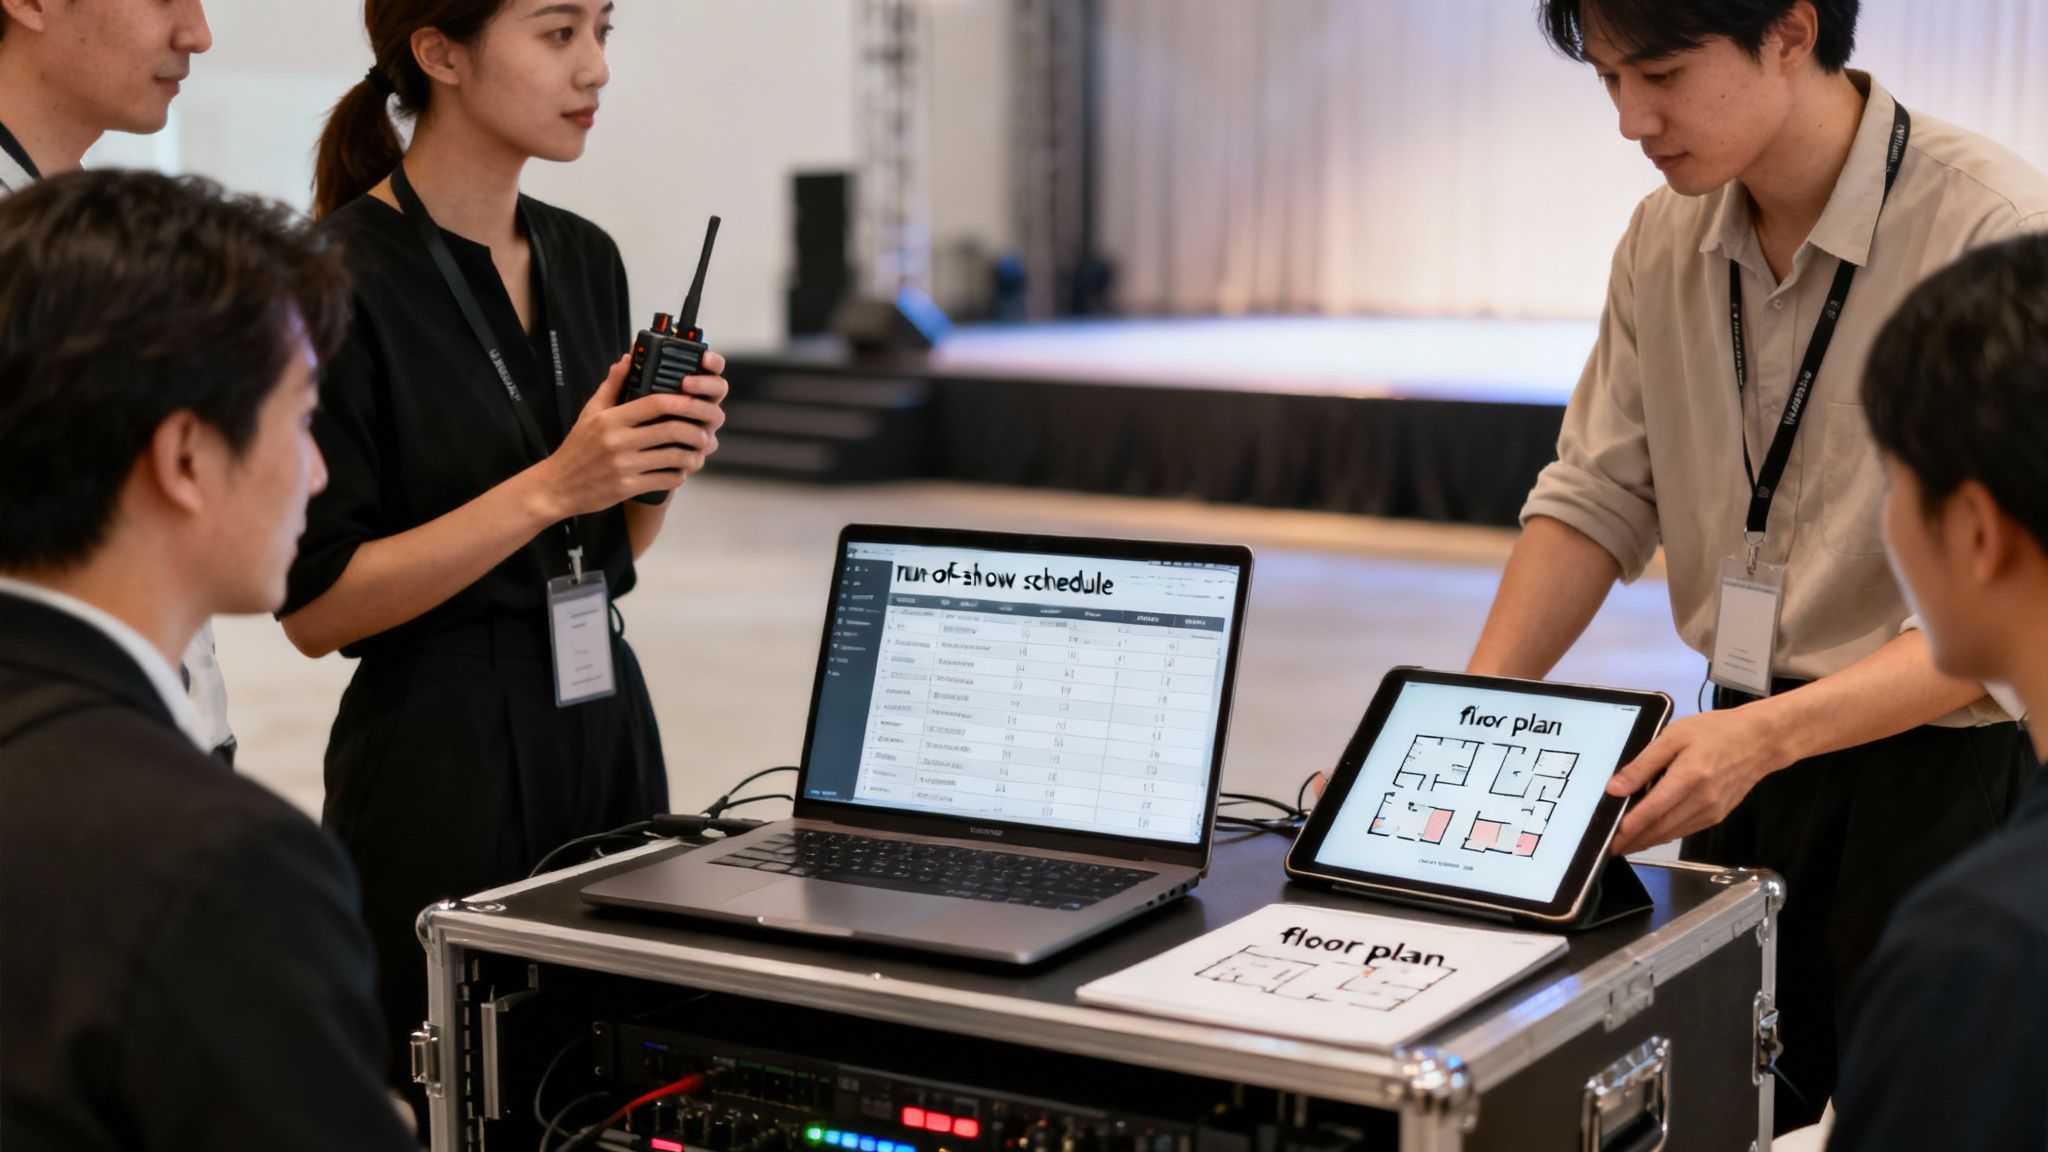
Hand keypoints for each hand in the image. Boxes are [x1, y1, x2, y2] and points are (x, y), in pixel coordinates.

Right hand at [537, 353, 726, 516]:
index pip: (656, 403)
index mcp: (611, 419)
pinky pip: (665, 480)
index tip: (697, 402)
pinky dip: (679, 475)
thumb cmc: (577, 448)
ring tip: (698, 451)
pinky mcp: (627, 488)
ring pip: (673, 457)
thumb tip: (627, 359)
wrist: (558, 486)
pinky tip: (681, 470)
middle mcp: (618, 441)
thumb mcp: (590, 413)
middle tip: (705, 431)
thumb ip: (612, 386)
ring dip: (693, 455)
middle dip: (695, 430)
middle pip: (671, 429)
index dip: (683, 402)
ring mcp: (624, 466)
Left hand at [1604, 705, 1788, 855]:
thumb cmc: (1715, 732)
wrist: (1760, 741)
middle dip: (1633, 840)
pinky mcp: (1718, 816)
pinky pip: (1685, 830)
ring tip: (1624, 844)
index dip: (1628, 828)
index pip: (1651, 811)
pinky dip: (1665, 834)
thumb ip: (1643, 764)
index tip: (1609, 838)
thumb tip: (1615, 788)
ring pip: (1672, 833)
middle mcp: (1702, 801)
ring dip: (1647, 841)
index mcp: (1688, 778)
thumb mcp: (1673, 737)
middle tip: (1610, 847)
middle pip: (1660, 828)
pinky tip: (1651, 833)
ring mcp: (1712, 812)